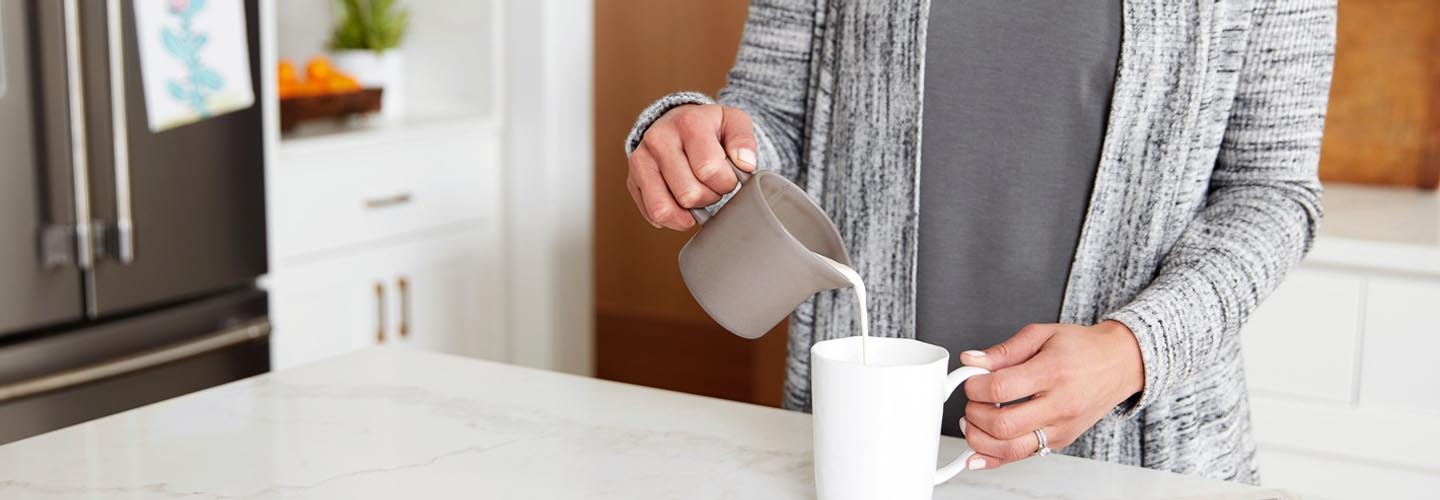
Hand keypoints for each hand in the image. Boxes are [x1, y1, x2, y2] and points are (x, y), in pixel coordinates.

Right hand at [627, 104, 757, 230]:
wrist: (678, 122)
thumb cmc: (709, 127)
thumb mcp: (734, 122)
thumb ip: (744, 141)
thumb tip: (745, 164)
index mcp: (687, 122)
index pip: (709, 170)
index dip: (725, 182)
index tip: (728, 177)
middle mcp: (658, 139)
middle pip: (688, 194)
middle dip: (709, 197)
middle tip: (712, 186)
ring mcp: (641, 160)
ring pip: (663, 209)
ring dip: (688, 213)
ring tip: (697, 198)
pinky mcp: (632, 180)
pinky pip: (651, 213)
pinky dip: (672, 218)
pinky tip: (681, 205)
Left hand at [955, 321, 1143, 470]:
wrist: (1120, 364)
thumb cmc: (1082, 348)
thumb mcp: (1042, 335)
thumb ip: (1004, 350)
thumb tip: (970, 360)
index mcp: (1052, 373)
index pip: (1000, 388)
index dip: (974, 386)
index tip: (970, 380)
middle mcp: (1060, 405)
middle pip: (1003, 424)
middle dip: (974, 415)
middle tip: (972, 402)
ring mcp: (1062, 428)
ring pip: (1012, 449)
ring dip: (980, 440)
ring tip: (973, 423)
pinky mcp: (1062, 441)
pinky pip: (1024, 456)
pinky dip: (995, 458)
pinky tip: (979, 452)